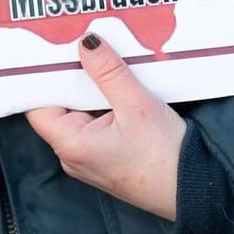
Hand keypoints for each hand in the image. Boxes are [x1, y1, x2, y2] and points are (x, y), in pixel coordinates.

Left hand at [26, 34, 185, 220]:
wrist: (194, 191)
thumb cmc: (164, 156)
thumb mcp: (136, 105)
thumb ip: (108, 72)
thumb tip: (86, 42)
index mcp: (70, 145)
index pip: (39, 105)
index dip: (44, 77)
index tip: (54, 49)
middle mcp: (73, 155)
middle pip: (60, 107)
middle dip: (73, 78)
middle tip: (83, 44)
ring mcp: (90, 158)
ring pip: (81, 114)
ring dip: (92, 90)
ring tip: (105, 59)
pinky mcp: (107, 158)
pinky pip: (96, 124)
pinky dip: (104, 104)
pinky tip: (118, 86)